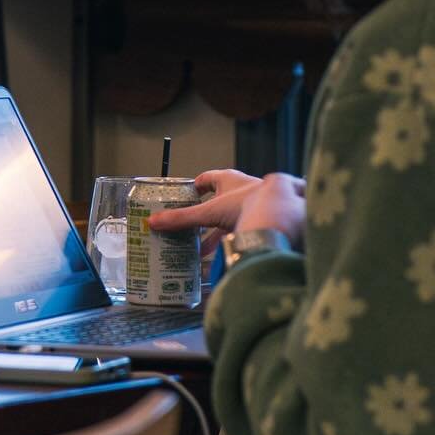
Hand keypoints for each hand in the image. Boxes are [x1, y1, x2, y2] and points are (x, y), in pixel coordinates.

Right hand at [148, 168, 305, 255]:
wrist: (281, 216)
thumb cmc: (246, 204)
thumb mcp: (208, 212)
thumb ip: (181, 218)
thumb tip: (152, 222)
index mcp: (228, 180)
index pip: (206, 178)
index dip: (194, 187)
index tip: (183, 196)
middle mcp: (241, 190)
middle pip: (217, 202)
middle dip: (204, 217)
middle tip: (189, 229)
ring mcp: (253, 206)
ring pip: (230, 220)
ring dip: (216, 233)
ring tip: (201, 250)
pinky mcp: (261, 221)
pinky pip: (241, 232)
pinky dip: (230, 243)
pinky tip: (222, 256)